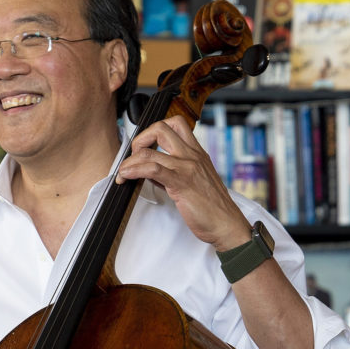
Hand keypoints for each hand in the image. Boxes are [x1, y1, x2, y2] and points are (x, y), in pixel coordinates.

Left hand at [115, 115, 250, 249]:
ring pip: (149, 151)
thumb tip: (149, 170)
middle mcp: (192, 155)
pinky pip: (151, 169)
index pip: (175, 124)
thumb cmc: (212, 207)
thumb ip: (172, 173)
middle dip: (139, 139)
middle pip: (161, 127)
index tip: (143, 147)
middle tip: (133, 157)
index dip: (154, 130)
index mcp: (197, 153)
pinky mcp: (181, 183)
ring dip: (129, 161)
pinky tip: (126, 177)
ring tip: (123, 172)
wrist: (227, 224)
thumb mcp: (193, 182)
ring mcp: (187, 167)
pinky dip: (133, 170)